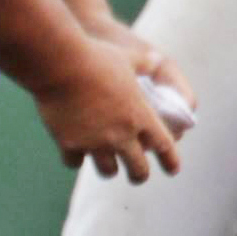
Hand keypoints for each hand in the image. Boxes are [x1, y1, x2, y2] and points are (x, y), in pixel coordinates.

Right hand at [31, 39, 182, 181]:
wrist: (62, 66)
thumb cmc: (98, 58)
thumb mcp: (129, 59)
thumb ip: (144, 63)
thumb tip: (155, 58)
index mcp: (141, 116)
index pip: (164, 145)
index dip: (170, 160)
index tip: (173, 170)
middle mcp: (121, 134)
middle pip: (138, 168)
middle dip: (139, 175)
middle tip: (138, 177)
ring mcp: (95, 142)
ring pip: (107, 171)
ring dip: (109, 169)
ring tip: (109, 168)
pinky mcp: (69, 144)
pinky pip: (74, 162)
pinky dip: (76, 159)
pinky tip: (76, 156)